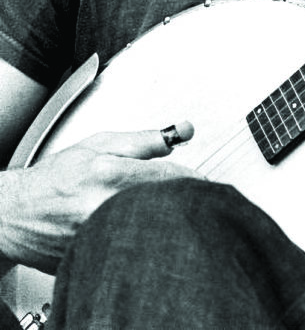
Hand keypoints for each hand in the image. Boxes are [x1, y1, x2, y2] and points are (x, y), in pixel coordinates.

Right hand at [0, 124, 200, 273]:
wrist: (17, 214)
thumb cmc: (56, 178)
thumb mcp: (99, 144)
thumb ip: (144, 141)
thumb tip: (180, 132)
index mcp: (109, 174)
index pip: (171, 178)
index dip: (192, 179)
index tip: (201, 181)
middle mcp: (105, 208)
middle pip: (166, 207)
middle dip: (183, 201)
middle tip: (189, 197)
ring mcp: (100, 237)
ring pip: (153, 230)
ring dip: (165, 221)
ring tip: (163, 212)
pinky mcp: (96, 258)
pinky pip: (135, 249)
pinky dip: (144, 239)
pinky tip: (140, 231)